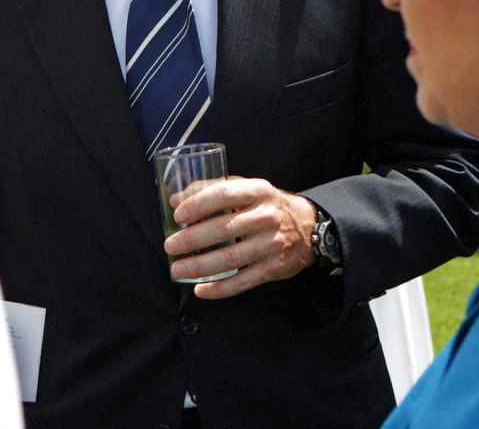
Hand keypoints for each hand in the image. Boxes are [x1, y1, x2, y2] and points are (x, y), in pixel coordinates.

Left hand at [163, 177, 316, 298]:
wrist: (308, 228)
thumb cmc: (267, 205)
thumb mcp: (247, 188)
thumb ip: (212, 189)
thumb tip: (176, 199)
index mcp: (258, 191)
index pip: (225, 194)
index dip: (199, 204)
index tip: (178, 215)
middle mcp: (267, 216)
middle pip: (224, 229)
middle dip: (192, 239)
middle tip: (170, 246)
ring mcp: (271, 244)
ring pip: (231, 259)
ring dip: (200, 266)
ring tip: (177, 269)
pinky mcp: (273, 268)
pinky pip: (243, 282)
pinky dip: (219, 288)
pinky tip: (200, 290)